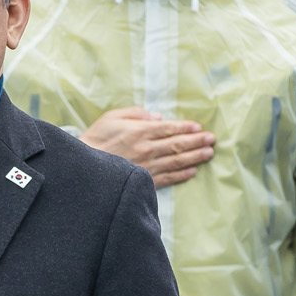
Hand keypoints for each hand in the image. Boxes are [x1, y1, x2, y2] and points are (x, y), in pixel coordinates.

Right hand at [79, 108, 214, 187]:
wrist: (83, 167)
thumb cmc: (95, 139)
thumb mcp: (111, 118)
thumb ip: (135, 114)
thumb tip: (157, 117)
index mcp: (140, 131)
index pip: (169, 129)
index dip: (186, 128)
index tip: (200, 128)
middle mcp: (147, 149)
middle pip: (177, 145)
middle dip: (197, 142)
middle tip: (212, 140)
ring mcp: (147, 167)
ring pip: (176, 161)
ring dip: (195, 157)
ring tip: (208, 154)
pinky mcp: (144, 181)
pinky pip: (167, 178)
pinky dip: (181, 175)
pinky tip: (192, 171)